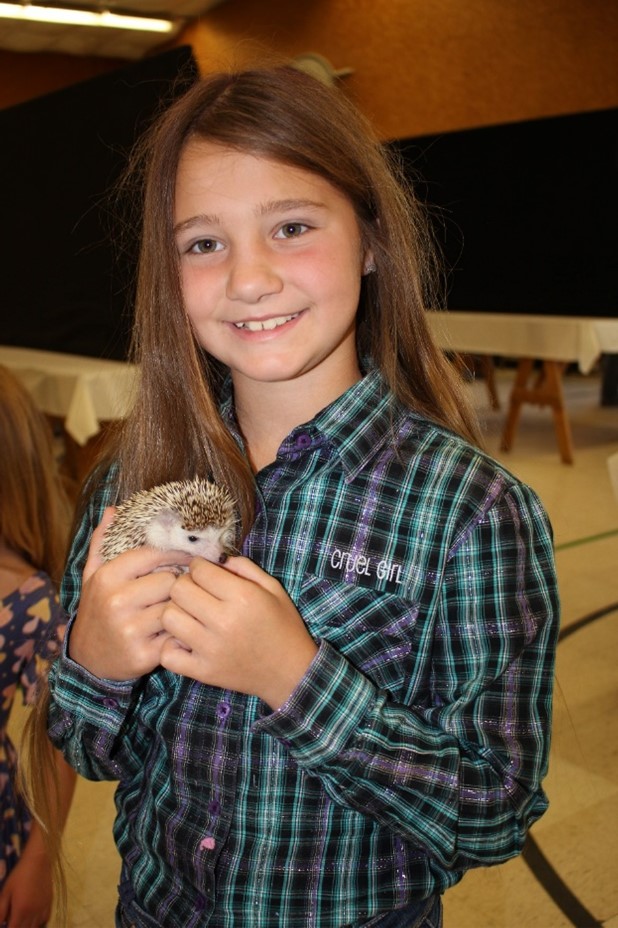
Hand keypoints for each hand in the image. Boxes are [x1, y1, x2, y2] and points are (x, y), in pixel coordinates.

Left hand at [0, 847, 51, 927]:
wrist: (38, 861)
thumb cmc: (19, 875)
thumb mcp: (6, 892)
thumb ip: (1, 911)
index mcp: (21, 910)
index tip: (6, 925)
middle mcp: (33, 913)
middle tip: (12, 922)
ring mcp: (43, 909)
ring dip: (27, 927)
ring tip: (21, 921)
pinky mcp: (49, 903)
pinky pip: (44, 920)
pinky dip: (37, 923)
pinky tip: (32, 918)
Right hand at [69, 508, 193, 680]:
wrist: (87, 659)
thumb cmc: (97, 610)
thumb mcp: (93, 575)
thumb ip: (103, 542)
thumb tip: (113, 510)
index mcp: (108, 577)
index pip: (154, 554)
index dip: (176, 554)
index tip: (189, 556)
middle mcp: (117, 602)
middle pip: (170, 581)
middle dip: (180, 583)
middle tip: (185, 586)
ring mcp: (130, 629)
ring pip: (176, 607)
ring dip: (183, 606)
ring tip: (184, 606)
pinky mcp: (144, 654)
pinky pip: (177, 635)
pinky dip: (182, 631)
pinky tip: (181, 628)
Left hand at [159, 556, 318, 708]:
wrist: (292, 673)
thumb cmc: (283, 626)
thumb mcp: (274, 589)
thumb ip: (244, 567)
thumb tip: (215, 560)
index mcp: (243, 597)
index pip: (199, 570)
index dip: (199, 566)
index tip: (205, 573)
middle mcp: (224, 622)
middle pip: (178, 590)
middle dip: (185, 584)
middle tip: (197, 592)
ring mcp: (210, 649)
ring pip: (168, 617)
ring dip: (177, 612)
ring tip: (191, 616)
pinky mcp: (203, 672)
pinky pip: (167, 654)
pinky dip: (171, 646)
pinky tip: (186, 641)